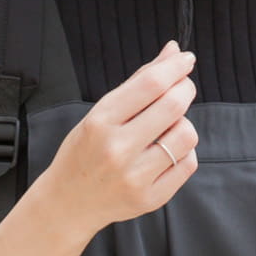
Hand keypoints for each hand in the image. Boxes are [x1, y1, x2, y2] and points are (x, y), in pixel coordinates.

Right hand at [45, 40, 198, 233]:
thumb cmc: (84, 152)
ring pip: (186, 135)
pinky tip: (167, 152)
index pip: (150, 84)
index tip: (185, 59)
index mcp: (100, 122)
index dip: (174, 67)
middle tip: (183, 87)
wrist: (67, 202)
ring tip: (168, 128)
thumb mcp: (99, 113)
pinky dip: (184, 151)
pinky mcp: (150, 198)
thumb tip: (173, 52)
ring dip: (184, 123)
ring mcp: (135, 177)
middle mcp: (117, 149)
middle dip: (185, 88)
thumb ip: (138, 83)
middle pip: (173, 106)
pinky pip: (188, 163)